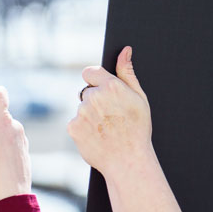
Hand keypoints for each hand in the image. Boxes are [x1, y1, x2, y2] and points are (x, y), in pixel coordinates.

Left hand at [67, 45, 153, 179]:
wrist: (128, 161)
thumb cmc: (138, 130)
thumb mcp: (139, 98)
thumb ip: (128, 73)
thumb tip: (125, 50)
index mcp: (111, 87)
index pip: (90, 72)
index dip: (95, 80)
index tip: (101, 88)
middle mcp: (94, 97)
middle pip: (87, 91)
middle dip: (96, 100)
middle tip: (111, 116)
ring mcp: (82, 112)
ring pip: (82, 108)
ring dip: (90, 115)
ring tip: (107, 129)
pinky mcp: (73, 127)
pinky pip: (75, 122)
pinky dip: (83, 128)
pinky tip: (97, 136)